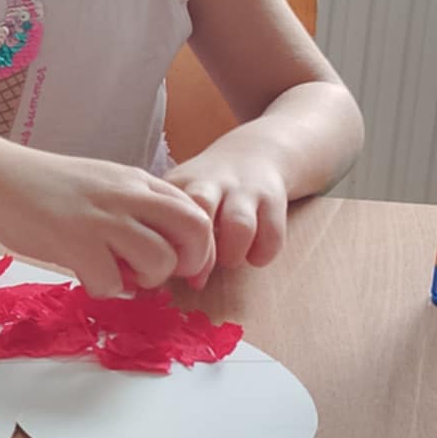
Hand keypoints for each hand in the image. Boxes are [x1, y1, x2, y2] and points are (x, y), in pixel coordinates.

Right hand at [0, 149, 215, 297]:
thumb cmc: (45, 187)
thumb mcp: (102, 185)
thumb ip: (134, 209)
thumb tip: (160, 254)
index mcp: (137, 181)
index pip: (195, 211)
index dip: (199, 248)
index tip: (184, 268)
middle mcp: (128, 195)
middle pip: (195, 231)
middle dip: (189, 263)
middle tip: (161, 275)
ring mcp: (103, 218)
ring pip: (160, 261)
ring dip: (145, 280)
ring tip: (118, 273)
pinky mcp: (76, 241)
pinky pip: (113, 283)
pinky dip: (104, 289)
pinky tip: (85, 275)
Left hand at [167, 139, 288, 289]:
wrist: (252, 153)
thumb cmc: (206, 190)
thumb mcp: (180, 198)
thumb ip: (168, 235)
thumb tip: (164, 284)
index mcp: (178, 184)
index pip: (166, 217)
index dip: (171, 250)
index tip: (175, 266)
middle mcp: (210, 182)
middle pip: (200, 209)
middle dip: (202, 251)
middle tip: (201, 270)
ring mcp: (243, 189)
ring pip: (239, 225)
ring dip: (233, 255)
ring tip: (230, 260)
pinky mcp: (273, 199)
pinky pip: (271, 235)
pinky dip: (262, 254)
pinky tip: (253, 256)